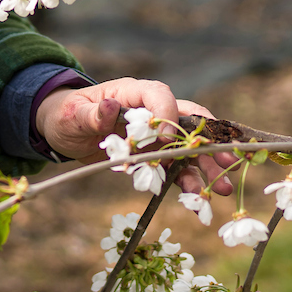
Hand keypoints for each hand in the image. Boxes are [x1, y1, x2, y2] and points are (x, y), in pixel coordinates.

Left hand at [35, 77, 233, 193]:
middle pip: (188, 122)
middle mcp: (152, 111)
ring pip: (188, 149)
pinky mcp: (153, 155)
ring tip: (223, 189)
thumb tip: (110, 107)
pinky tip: (199, 199)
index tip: (166, 141)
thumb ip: (92, 114)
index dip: (170, 116)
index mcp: (134, 92)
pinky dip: (187, 183)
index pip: (162, 96)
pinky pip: (174, 168)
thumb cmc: (67, 114)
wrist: (65, 131)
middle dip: (208, 142)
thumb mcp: (73, 114)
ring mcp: (156, 135)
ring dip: (206, 168)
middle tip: (227, 161)